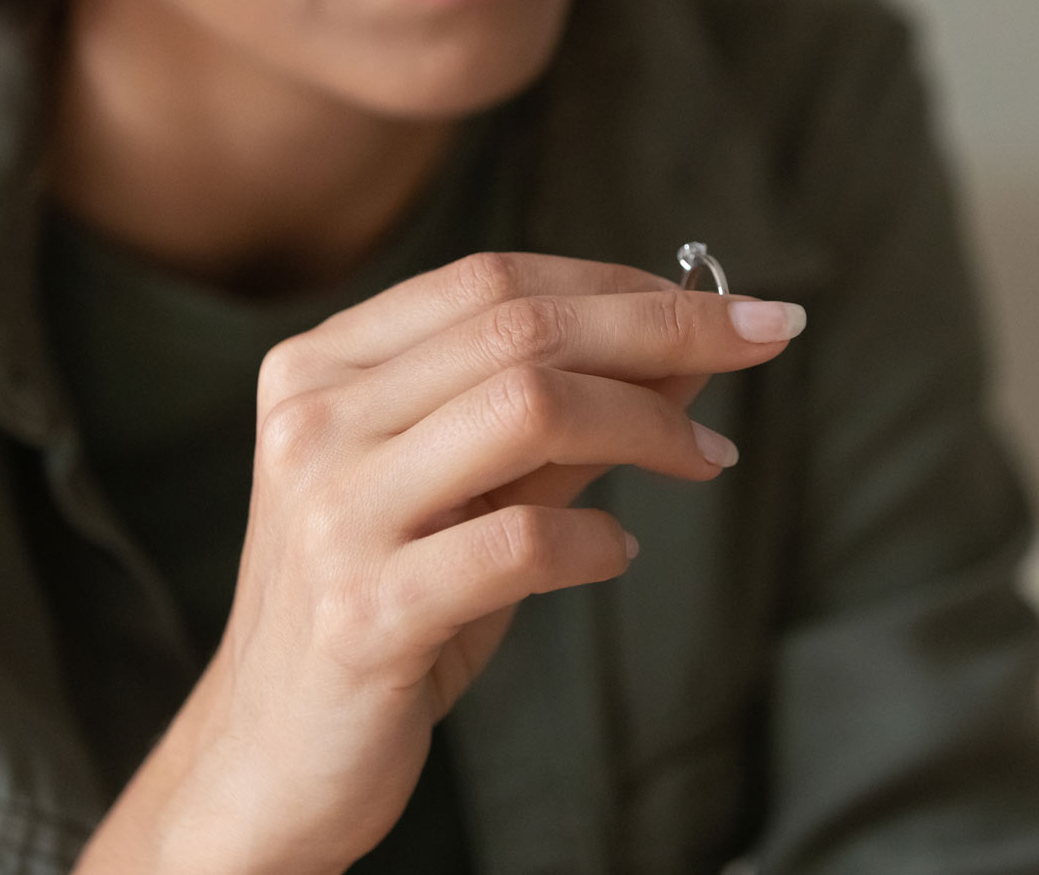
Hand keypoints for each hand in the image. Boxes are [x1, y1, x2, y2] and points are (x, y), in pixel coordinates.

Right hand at [73, 252, 806, 873]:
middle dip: (666, 327)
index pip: (492, 280)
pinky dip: (596, 539)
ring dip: (649, 424)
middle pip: (520, 329)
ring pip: (527, 409)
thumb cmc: (386, 609)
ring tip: (708, 459)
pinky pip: (521, 542)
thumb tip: (691, 350)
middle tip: (767, 337)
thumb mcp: (467, 493)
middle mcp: (314, 423)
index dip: (625, 281)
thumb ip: (563, 418)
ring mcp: (332, 515)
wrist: (272, 759)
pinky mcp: (364, 611)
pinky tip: (618, 551)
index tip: (732, 303)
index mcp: (322, 369)